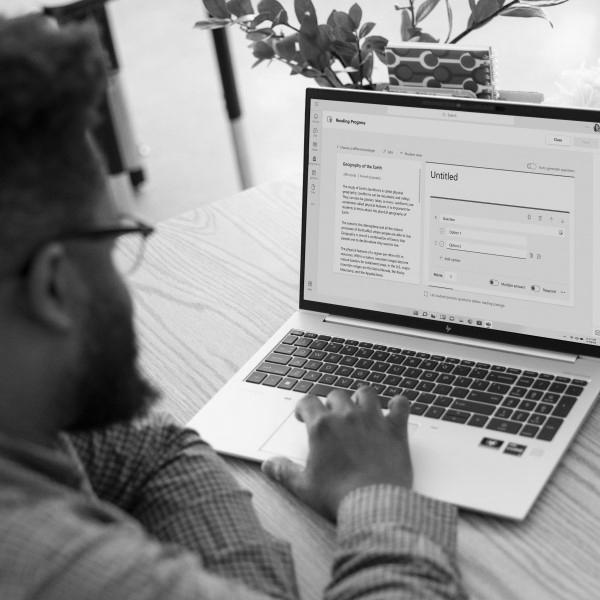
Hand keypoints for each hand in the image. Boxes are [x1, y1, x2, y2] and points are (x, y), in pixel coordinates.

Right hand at [262, 386, 412, 520]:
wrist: (373, 505)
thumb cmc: (338, 496)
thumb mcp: (303, 486)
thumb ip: (284, 472)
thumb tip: (269, 465)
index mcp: (322, 427)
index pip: (308, 402)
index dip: (303, 407)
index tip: (303, 415)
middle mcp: (347, 417)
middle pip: (336, 395)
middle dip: (331, 403)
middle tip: (331, 417)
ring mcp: (373, 420)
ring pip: (366, 393)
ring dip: (361, 398)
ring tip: (359, 407)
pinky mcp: (395, 430)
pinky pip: (400, 405)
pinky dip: (398, 404)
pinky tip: (395, 408)